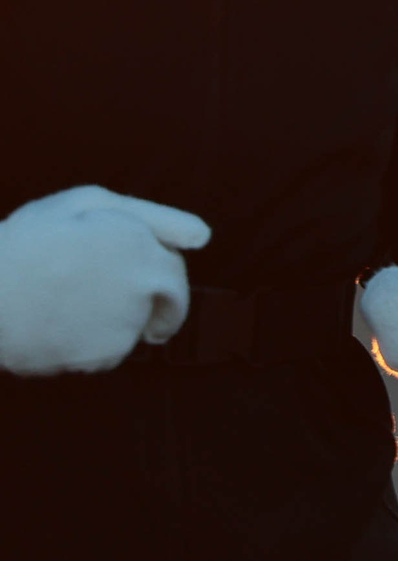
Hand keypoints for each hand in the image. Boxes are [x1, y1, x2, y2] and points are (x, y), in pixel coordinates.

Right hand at [0, 187, 209, 374]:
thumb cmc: (30, 240)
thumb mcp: (88, 204)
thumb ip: (154, 218)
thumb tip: (204, 237)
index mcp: (143, 249)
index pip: (174, 271)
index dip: (159, 273)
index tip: (144, 279)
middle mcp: (144, 289)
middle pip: (169, 305)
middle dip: (156, 305)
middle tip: (111, 298)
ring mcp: (124, 326)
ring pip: (135, 327)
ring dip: (116, 319)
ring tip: (67, 302)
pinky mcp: (100, 356)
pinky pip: (107, 352)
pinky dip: (91, 343)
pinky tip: (59, 325)